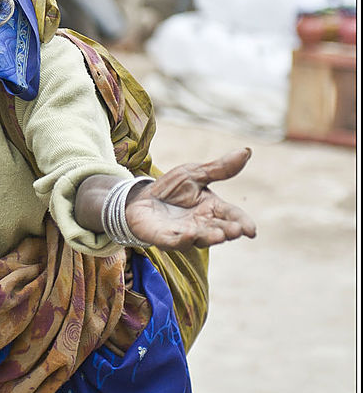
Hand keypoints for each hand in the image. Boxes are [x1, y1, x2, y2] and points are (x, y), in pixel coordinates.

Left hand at [126, 148, 256, 250]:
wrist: (141, 198)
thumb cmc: (171, 189)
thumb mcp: (194, 174)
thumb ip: (219, 168)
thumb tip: (246, 151)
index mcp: (212, 209)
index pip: (232, 216)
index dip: (243, 223)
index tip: (251, 230)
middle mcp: (202, 225)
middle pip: (219, 230)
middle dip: (228, 231)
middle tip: (237, 231)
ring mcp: (184, 233)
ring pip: (200, 239)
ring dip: (209, 237)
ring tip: (219, 235)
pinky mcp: (165, 238)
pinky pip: (175, 241)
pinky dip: (183, 240)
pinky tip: (189, 234)